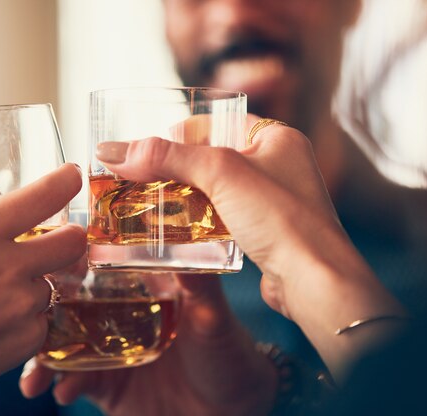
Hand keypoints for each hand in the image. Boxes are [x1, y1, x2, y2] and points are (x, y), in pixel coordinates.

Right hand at [0, 164, 86, 415]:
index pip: (43, 196)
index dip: (65, 181)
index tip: (71, 176)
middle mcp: (9, 266)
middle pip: (73, 242)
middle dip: (71, 237)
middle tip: (59, 237)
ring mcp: (22, 306)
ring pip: (53, 284)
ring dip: (37, 283)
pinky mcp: (27, 339)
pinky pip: (44, 319)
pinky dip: (29, 319)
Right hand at [21, 275, 276, 415]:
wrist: (230, 414)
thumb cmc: (230, 357)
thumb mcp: (215, 317)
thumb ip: (201, 287)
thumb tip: (190, 249)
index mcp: (144, 289)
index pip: (99, 269)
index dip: (70, 265)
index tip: (45, 264)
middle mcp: (121, 315)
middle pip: (71, 306)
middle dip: (44, 313)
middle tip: (23, 319)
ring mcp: (111, 349)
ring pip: (65, 344)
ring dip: (43, 355)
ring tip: (33, 372)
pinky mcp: (107, 383)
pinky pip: (74, 380)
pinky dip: (61, 384)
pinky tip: (59, 392)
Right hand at [90, 115, 404, 376]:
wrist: (314, 282)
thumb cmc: (282, 218)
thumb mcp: (220, 174)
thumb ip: (166, 158)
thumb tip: (112, 150)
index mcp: (278, 139)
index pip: (222, 121)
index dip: (186, 130)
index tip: (155, 143)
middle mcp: (280, 166)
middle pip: (216, 157)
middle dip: (181, 166)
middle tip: (148, 174)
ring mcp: (275, 201)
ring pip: (220, 189)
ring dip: (189, 195)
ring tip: (156, 199)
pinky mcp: (268, 232)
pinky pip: (227, 216)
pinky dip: (203, 218)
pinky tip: (181, 227)